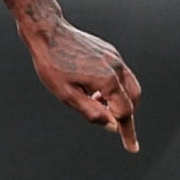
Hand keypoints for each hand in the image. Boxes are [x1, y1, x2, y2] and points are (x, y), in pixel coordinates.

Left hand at [23, 15, 140, 152]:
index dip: (127, 132)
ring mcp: (115, 58)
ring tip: (96, 104)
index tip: (132, 148)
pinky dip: (114, 87)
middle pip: (132, 99)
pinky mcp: (109, 51)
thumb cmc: (52, 64)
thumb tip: (112, 126)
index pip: (124, 113)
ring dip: (119, 100)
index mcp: (108, 80)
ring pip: (128, 86)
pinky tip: (93, 89)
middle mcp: (117, 68)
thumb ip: (91, 111)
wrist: (47, 31)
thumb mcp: (66, 95)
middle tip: (113, 126)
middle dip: (126, 115)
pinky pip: (119, 74)